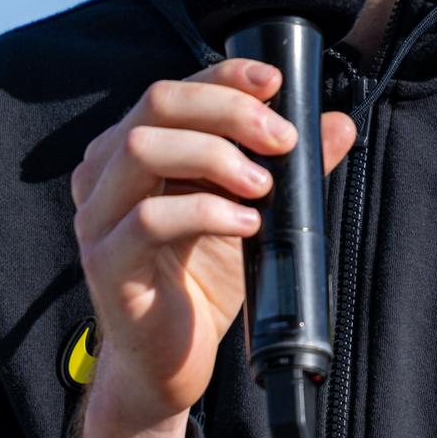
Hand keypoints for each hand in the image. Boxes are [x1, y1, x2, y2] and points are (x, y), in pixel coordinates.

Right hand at [67, 57, 356, 437]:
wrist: (170, 361)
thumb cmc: (202, 279)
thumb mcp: (252, 210)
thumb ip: (290, 167)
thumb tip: (338, 124)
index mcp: (130, 149)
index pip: (174, 87)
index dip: (226, 75)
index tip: (277, 84)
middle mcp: (104, 174)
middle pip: (157, 103)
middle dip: (229, 110)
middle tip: (283, 140)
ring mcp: (98, 218)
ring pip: (142, 148)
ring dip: (215, 154)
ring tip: (263, 184)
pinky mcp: (106, 264)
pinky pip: (148, 220)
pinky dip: (205, 211)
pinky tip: (246, 223)